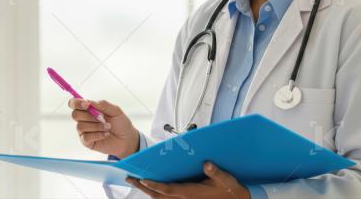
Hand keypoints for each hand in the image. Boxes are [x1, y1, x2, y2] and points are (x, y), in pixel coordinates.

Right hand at [67, 98, 138, 158]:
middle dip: (89, 116)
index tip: (87, 104)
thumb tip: (89, 102)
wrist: (127, 139)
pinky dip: (97, 134)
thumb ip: (103, 104)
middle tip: (102, 117)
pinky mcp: (87, 142)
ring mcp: (84, 131)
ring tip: (108, 127)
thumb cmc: (120, 123)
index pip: (73, 103)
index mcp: (88, 109)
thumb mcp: (115, 110)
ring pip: (81, 126)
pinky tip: (105, 134)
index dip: (76, 103)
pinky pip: (86, 137)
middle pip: (75, 115)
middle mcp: (84, 119)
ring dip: (96, 126)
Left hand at [126, 162, 250, 198]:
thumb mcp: (226, 180)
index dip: (155, 185)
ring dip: (147, 191)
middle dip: (143, 187)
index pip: (168, 189)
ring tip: (136, 181)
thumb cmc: (231, 191)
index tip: (143, 179)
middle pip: (158, 196)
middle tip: (129, 179)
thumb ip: (216, 172)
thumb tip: (206, 164)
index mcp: (191, 193)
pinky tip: (151, 188)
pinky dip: (157, 194)